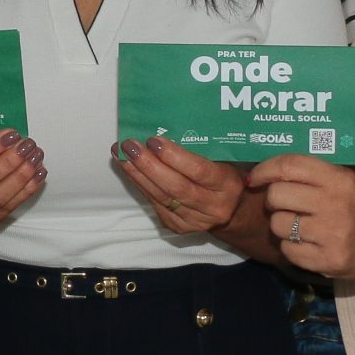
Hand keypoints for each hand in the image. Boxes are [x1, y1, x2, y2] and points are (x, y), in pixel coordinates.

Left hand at [112, 136, 245, 236]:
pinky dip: (140, 184)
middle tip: (130, 146)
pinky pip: (154, 203)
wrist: (233, 210)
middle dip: (148, 165)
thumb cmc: (225, 174)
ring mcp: (195, 221)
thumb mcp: (224, 160)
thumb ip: (202, 149)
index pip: (199, 171)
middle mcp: (213, 207)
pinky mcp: (178, 227)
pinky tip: (128, 168)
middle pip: (175, 186)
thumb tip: (163, 127)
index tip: (154, 140)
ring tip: (121, 154)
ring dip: (137, 174)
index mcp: (228, 185)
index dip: (174, 156)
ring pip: (160, 196)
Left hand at [246, 154, 354, 279]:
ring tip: (299, 225)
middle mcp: (335, 205)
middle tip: (286, 204)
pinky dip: (291, 247)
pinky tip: (307, 243)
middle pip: (277, 195)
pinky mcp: (328, 261)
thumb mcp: (344, 180)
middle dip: (274, 200)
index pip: (290, 166)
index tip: (254, 178)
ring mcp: (332, 235)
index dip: (265, 170)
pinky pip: (288, 250)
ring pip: (278, 224)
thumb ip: (312, 174)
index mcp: (339, 180)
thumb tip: (263, 171)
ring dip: (281, 225)